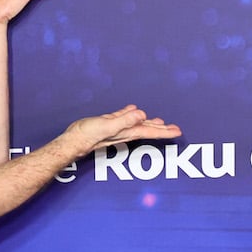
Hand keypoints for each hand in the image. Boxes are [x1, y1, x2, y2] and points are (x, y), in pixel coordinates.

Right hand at [62, 105, 180, 156]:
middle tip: (175, 129)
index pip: (150, 131)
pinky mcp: (108, 123)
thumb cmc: (88, 135)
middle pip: (148, 129)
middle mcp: (125, 131)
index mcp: (127, 132)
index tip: (177, 131)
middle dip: (162, 130)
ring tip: (160, 121)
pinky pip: (124, 118)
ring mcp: (117, 128)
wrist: (73, 140)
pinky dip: (131, 114)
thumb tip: (141, 114)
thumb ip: (124, 120)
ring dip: (149, 123)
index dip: (165, 131)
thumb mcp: (107, 125)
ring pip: (138, 124)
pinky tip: (134, 110)